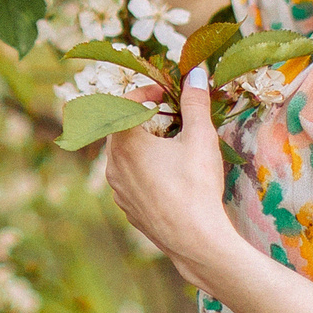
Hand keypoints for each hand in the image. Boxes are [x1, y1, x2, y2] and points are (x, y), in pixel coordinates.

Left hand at [102, 70, 242, 290]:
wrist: (196, 240)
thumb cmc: (196, 186)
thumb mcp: (200, 137)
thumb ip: (194, 102)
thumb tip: (194, 72)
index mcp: (124, 143)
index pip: (124, 103)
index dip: (146, 92)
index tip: (167, 92)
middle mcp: (112, 165)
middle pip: (120, 128)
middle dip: (143, 116)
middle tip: (170, 115)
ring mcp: (117, 189)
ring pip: (123, 155)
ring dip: (142, 142)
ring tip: (170, 143)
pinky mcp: (127, 208)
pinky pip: (129, 178)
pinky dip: (142, 167)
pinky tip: (167, 173)